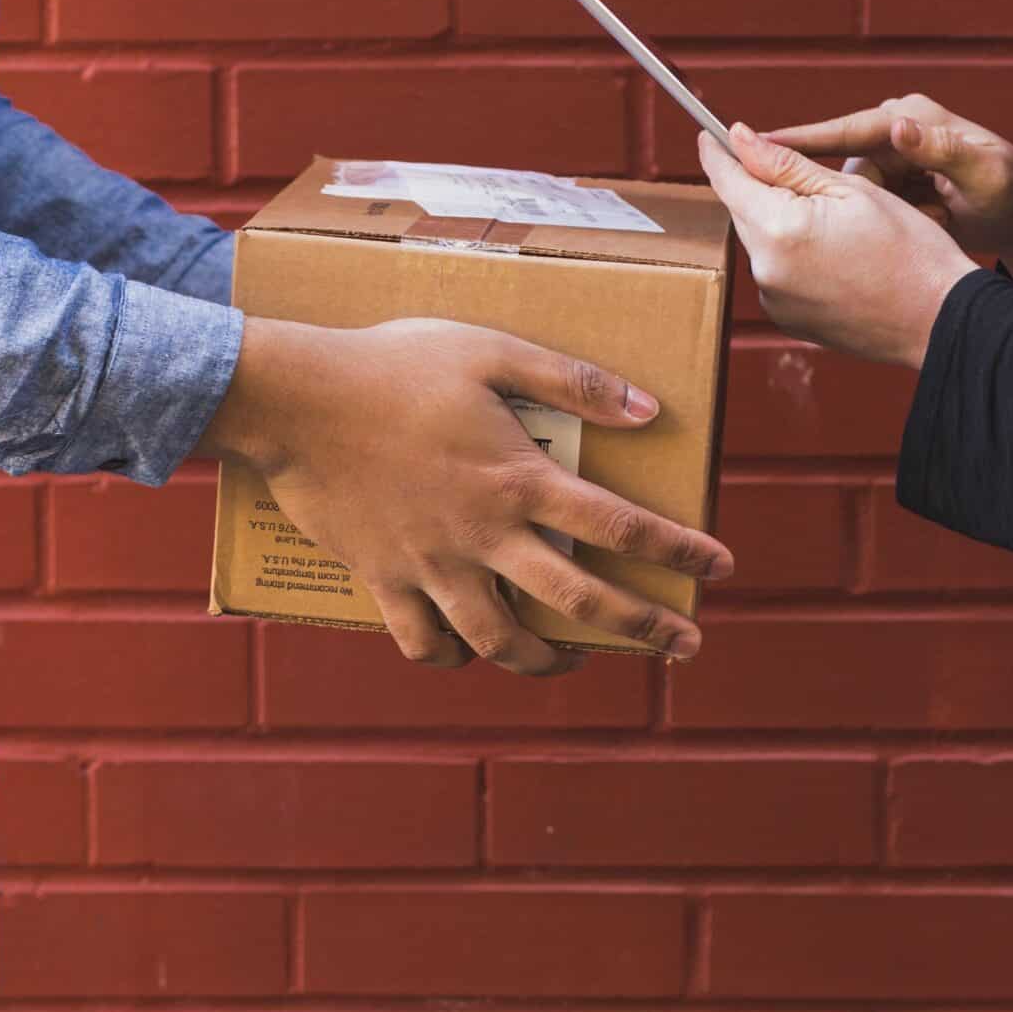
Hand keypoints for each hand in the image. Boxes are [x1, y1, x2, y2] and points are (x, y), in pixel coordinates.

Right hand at [201, 316, 734, 675]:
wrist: (295, 399)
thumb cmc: (394, 364)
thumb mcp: (490, 350)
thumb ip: (571, 381)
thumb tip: (647, 409)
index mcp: (519, 479)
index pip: (621, 527)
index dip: (678, 551)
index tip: (718, 568)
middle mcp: (484, 535)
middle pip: (580, 600)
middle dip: (643, 629)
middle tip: (684, 645)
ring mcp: (433, 565)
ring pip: (501, 641)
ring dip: (547, 661)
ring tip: (572, 659)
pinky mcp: (384, 578)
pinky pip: (422, 641)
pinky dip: (448, 656)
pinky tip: (465, 651)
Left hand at [697, 123, 972, 369]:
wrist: (937, 318)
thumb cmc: (910, 251)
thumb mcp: (851, 189)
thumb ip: (787, 164)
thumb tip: (742, 139)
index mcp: (779, 229)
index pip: (728, 180)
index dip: (718, 153)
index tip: (710, 134)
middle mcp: (766, 269)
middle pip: (744, 211)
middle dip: (763, 188)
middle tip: (810, 180)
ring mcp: (774, 299)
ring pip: (762, 241)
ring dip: (783, 223)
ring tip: (840, 227)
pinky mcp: (786, 319)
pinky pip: (777, 273)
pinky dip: (795, 256)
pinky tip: (837, 257)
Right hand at [764, 95, 1012, 311]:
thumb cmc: (1012, 194)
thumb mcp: (982, 175)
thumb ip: (940, 151)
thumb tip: (899, 125)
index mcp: (911, 119)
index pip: (846, 131)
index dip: (800, 140)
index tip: (753, 145)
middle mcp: (897, 132)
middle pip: (841, 169)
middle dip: (846, 200)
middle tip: (880, 221)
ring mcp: (893, 159)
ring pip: (850, 193)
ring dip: (868, 218)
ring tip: (914, 229)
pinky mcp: (893, 184)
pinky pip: (865, 207)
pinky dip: (875, 225)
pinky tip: (901, 235)